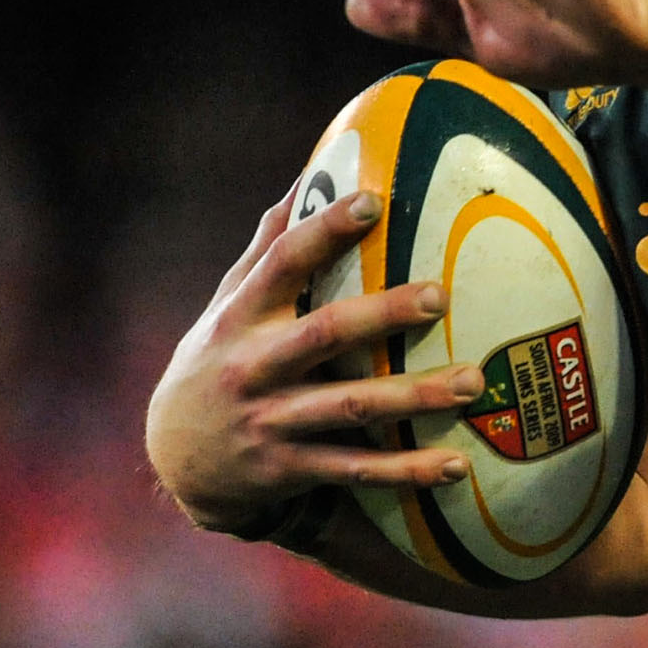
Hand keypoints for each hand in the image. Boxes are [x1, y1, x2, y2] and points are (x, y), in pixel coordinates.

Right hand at [145, 185, 484, 533]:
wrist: (174, 458)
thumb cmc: (219, 356)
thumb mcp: (227, 302)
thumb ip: (268, 247)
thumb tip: (309, 176)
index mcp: (242, 317)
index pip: (283, 263)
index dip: (325, 231)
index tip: (372, 202)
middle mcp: (254, 367)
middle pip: (325, 334)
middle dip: (384, 314)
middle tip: (441, 296)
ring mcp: (272, 422)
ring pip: (350, 408)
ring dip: (414, 398)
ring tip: (473, 382)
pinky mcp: (289, 471)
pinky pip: (355, 470)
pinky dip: (406, 471)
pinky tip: (456, 465)